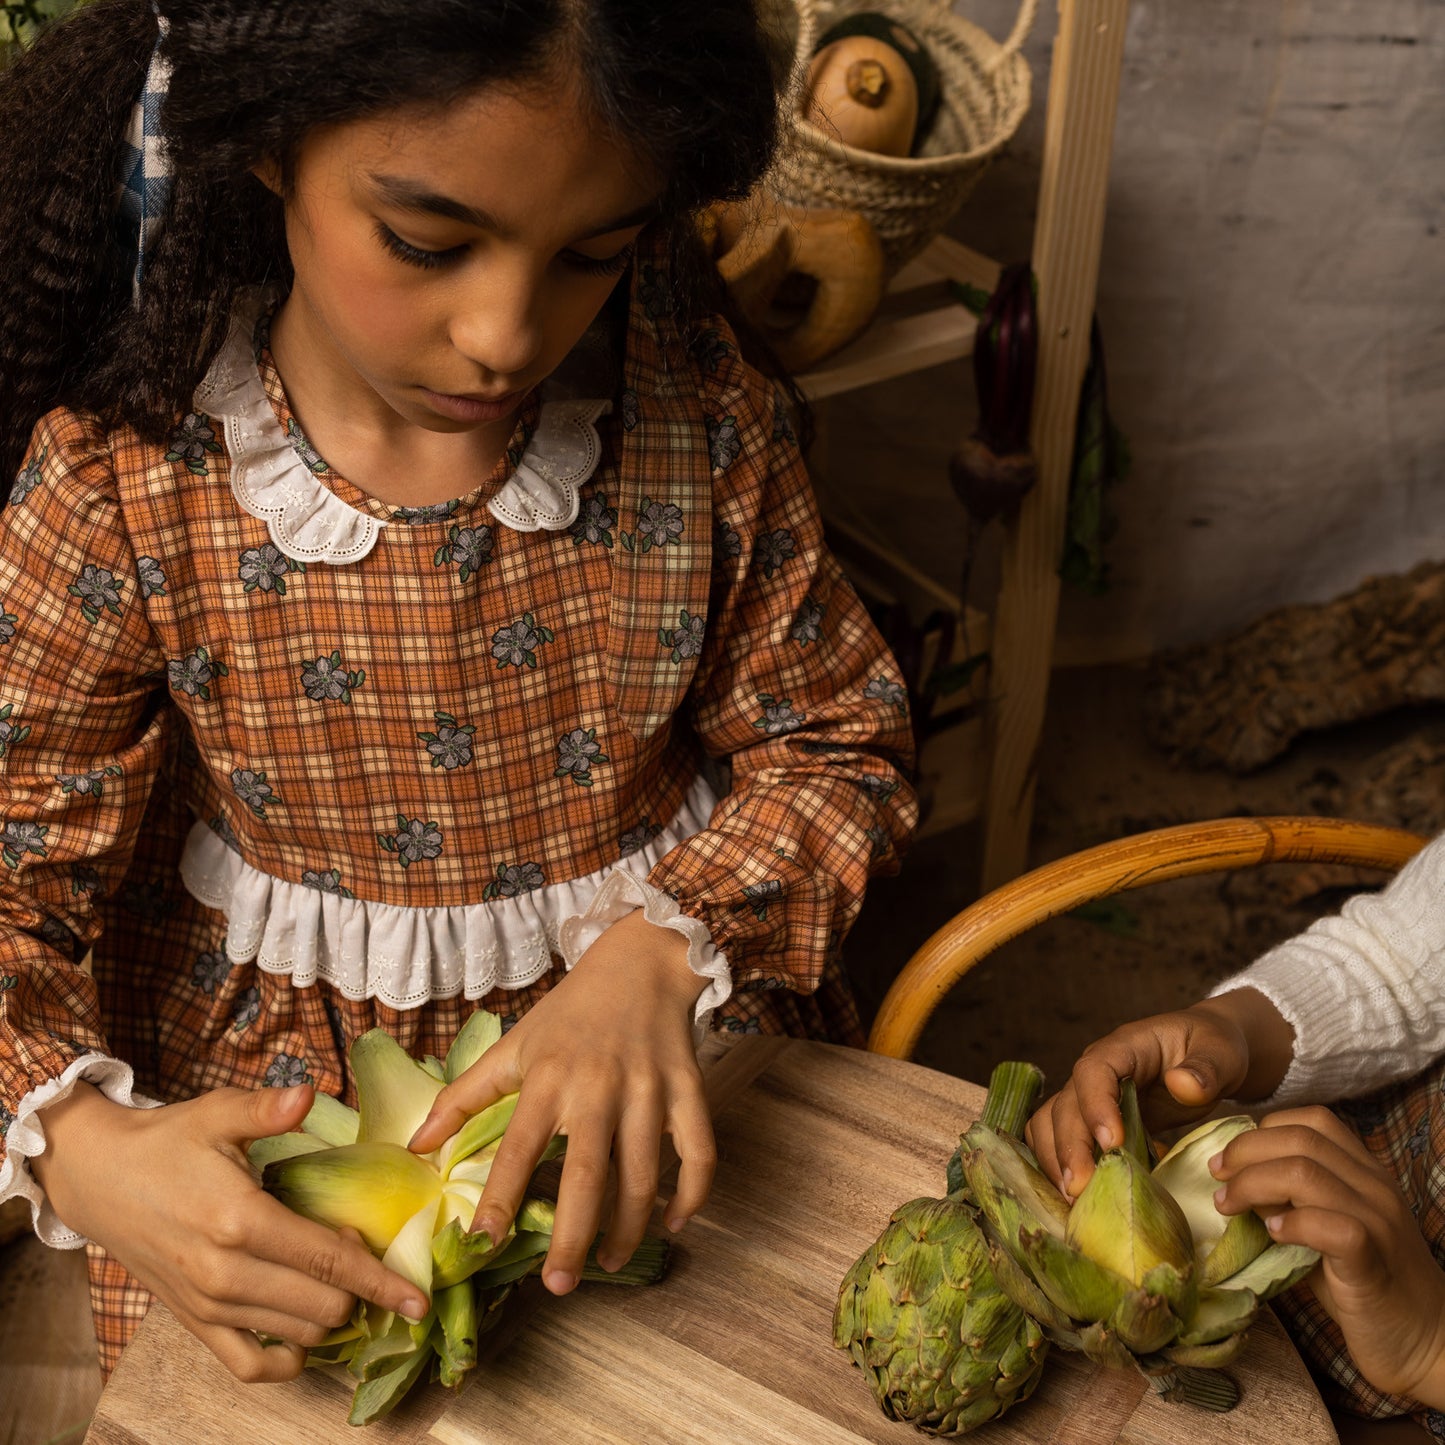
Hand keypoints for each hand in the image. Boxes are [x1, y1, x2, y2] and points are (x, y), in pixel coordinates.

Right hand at [33, 1081, 430, 1381]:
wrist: (99, 1178)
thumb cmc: (166, 1142)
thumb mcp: (217, 1113)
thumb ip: (267, 1108)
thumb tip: (307, 1092)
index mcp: (241, 1221)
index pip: (328, 1261)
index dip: (380, 1280)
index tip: (417, 1298)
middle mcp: (226, 1273)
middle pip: (323, 1305)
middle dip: (360, 1287)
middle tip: (360, 1245)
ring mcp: (208, 1305)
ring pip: (298, 1334)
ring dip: (331, 1314)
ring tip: (339, 1277)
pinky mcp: (192, 1322)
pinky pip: (247, 1365)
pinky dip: (286, 1358)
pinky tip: (305, 1332)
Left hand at [407, 908, 713, 1295]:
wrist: (642, 962)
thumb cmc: (571, 1010)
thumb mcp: (514, 1045)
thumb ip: (464, 1095)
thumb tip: (416, 1145)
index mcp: (549, 1078)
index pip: (519, 1148)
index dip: (500, 1198)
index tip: (482, 1244)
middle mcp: (599, 1087)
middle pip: (588, 1174)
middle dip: (574, 1235)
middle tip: (560, 1285)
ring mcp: (648, 1090)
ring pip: (644, 1174)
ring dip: (630, 1228)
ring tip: (608, 1261)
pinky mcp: (688, 1089)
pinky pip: (699, 1152)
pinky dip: (693, 1193)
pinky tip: (675, 1223)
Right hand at [1025, 988, 1290, 1196]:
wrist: (1206, 1055)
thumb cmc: (1212, 1049)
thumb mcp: (1221, 1051)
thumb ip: (1207, 1068)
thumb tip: (1182, 1085)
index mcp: (1123, 1048)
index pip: (1093, 1071)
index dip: (1096, 1106)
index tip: (1112, 1144)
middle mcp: (1095, 1073)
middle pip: (1065, 1105)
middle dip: (1069, 1148)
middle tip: (1080, 1190)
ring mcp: (1088, 1097)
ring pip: (1050, 1123)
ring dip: (1055, 1160)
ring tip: (1073, 1199)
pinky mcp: (1091, 1122)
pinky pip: (1059, 1141)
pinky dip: (1060, 1166)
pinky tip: (1077, 1197)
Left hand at [1211, 1106, 1444, 1407]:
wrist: (1426, 1343)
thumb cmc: (1363, 1285)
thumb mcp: (1322, 1230)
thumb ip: (1287, 1200)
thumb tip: (1233, 1178)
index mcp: (1365, 1172)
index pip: (1311, 1120)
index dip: (1261, 1130)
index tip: (1230, 1157)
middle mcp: (1375, 1187)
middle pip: (1299, 1139)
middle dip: (1244, 1151)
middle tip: (1216, 1176)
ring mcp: (1378, 1220)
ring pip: (1304, 1172)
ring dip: (1252, 1184)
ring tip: (1228, 1206)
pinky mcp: (1372, 1260)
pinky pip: (1327, 1224)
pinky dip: (1290, 1223)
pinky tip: (1271, 1235)